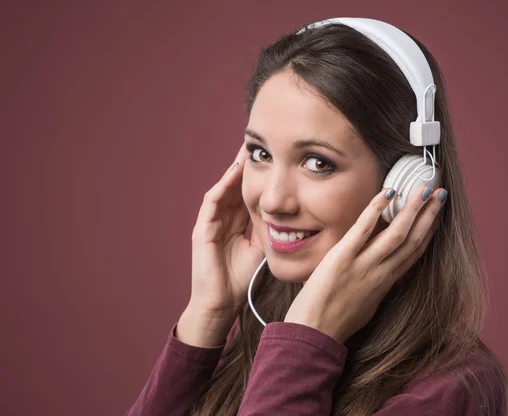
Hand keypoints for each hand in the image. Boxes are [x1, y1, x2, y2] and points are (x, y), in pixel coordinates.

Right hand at [188, 143, 264, 316]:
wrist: (220, 304)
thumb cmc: (240, 279)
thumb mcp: (261, 249)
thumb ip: (270, 231)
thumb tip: (291, 217)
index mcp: (236, 223)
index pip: (249, 193)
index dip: (260, 176)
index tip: (275, 158)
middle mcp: (222, 218)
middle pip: (236, 185)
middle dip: (247, 165)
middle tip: (260, 143)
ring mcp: (210, 222)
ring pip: (224, 188)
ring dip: (235, 169)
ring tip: (247, 150)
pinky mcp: (202, 230)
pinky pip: (212, 202)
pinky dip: (223, 187)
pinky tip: (234, 173)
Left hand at [284, 186, 446, 343]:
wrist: (315, 334)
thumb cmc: (336, 322)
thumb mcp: (366, 306)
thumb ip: (376, 287)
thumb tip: (383, 276)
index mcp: (386, 283)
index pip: (414, 252)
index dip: (429, 231)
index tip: (437, 215)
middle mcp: (380, 273)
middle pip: (412, 239)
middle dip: (428, 215)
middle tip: (439, 193)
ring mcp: (363, 265)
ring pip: (396, 233)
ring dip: (412, 209)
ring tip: (423, 189)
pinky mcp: (342, 258)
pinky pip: (363, 229)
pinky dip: (376, 209)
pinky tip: (388, 192)